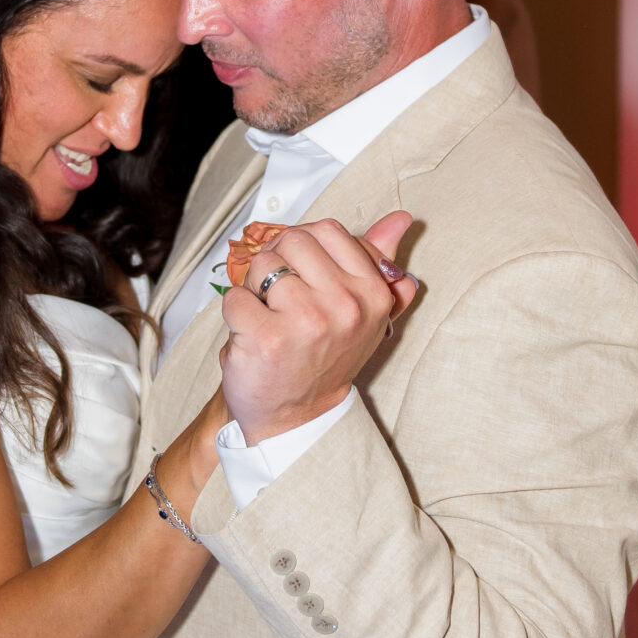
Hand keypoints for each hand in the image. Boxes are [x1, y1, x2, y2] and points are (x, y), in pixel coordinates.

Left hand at [219, 212, 418, 446]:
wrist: (297, 418)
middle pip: (292, 241)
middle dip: (278, 265)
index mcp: (372, 292)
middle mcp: (345, 305)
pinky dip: (236, 315)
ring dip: (255, 290)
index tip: (303, 277)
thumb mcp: (363, 311)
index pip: (327, 230)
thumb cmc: (325, 358)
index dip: (303, 249)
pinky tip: (253, 336)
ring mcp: (306, 321)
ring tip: (270, 319)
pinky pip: (235, 297)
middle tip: (283, 302)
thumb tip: (402, 219)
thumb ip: (378, 261)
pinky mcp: (267, 338)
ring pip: (261, 266)